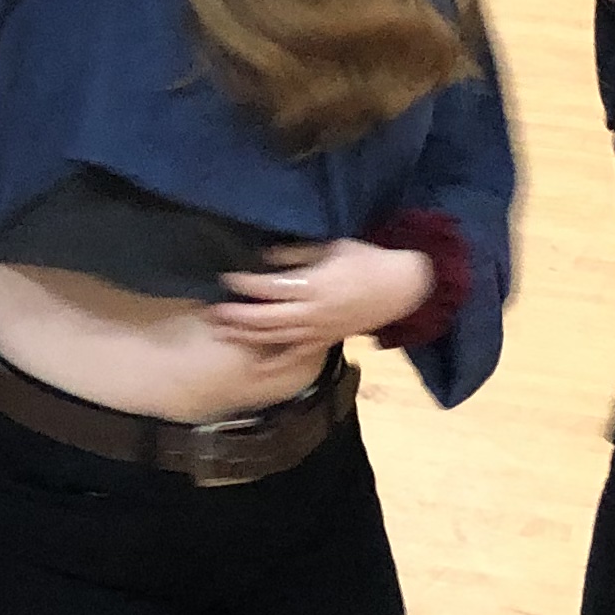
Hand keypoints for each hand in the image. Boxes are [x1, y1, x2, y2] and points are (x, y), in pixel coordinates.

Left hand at [208, 239, 429, 361]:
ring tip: (221, 332)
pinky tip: (254, 366)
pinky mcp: (325, 341)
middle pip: (266, 319)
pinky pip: (297, 356)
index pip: (271, 288)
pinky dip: (275, 363)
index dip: (246, 284)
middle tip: (213, 312)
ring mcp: (319, 330)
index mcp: (314, 285)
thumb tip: (265, 258)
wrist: (401, 287)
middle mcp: (313, 312)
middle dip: (237, 317)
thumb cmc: (367, 260)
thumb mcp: (332, 247)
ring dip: (247, 336)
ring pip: (276, 338)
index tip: (227, 278)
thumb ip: (297, 254)